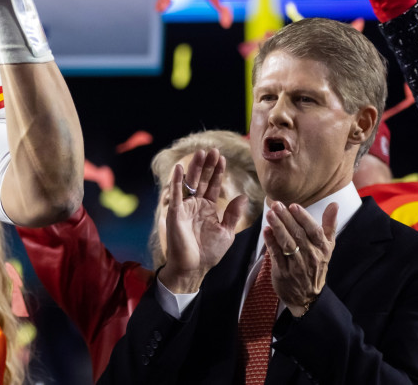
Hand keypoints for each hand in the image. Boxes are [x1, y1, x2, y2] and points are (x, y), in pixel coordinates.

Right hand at [157, 149, 249, 293]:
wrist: (194, 267)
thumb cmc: (209, 252)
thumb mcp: (226, 232)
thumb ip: (233, 214)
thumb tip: (242, 196)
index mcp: (208, 208)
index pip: (213, 185)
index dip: (217, 172)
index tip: (222, 158)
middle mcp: (195, 205)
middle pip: (201, 180)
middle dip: (207, 165)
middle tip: (212, 150)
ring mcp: (185, 207)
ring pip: (190, 183)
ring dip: (194, 168)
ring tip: (200, 153)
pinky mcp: (175, 212)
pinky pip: (176, 194)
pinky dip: (177, 180)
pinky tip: (179, 168)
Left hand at [263, 201, 336, 316]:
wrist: (307, 295)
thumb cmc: (316, 265)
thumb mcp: (327, 246)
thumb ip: (330, 225)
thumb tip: (334, 204)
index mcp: (322, 249)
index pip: (314, 231)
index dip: (304, 218)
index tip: (294, 206)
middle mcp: (311, 256)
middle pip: (298, 234)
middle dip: (286, 218)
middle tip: (276, 205)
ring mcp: (297, 265)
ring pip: (287, 244)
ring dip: (278, 228)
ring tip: (270, 214)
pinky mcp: (283, 272)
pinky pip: (277, 255)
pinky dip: (271, 242)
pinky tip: (266, 231)